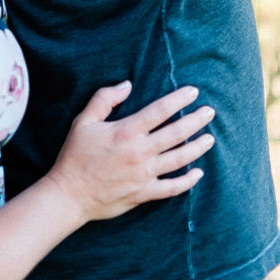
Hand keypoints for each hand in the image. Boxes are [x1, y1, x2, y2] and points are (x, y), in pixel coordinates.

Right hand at [45, 82, 214, 221]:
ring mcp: (144, 175)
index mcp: (126, 131)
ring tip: (210, 138)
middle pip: (176, 133)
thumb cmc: (75, 155)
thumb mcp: (83, 120)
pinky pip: (171, 188)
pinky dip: (187, 181)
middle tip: (210, 112)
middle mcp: (139, 152)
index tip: (193, 92)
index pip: (160, 111)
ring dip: (197, 148)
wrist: (69, 194)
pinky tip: (198, 173)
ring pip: (179, 159)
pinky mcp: (143, 194)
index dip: (178, 99)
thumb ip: (105, 99)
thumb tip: (127, 85)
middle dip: (196, 120)